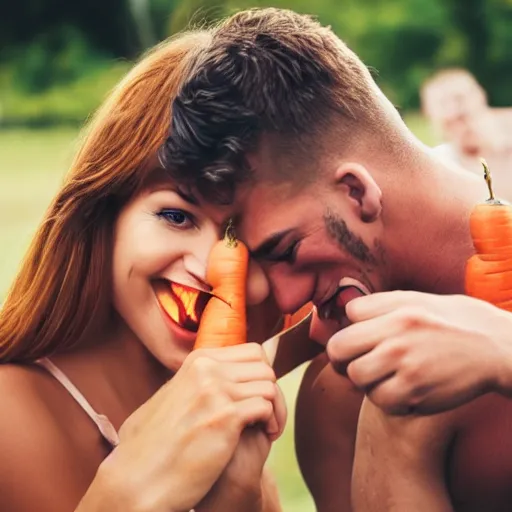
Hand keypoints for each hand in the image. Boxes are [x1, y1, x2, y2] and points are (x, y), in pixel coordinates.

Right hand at [97, 343, 282, 511]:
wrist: (137, 479)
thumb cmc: (155, 444)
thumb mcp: (173, 396)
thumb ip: (200, 381)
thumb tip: (221, 374)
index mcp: (197, 361)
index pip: (252, 351)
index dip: (261, 375)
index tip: (257, 397)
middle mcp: (207, 369)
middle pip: (264, 366)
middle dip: (272, 390)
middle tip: (267, 415)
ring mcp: (215, 391)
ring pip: (270, 385)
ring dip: (276, 409)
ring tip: (268, 428)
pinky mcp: (225, 417)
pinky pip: (267, 406)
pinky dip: (272, 422)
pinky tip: (265, 437)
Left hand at [326, 291, 511, 414]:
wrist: (495, 347)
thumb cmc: (452, 322)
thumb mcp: (416, 300)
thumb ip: (378, 305)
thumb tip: (344, 313)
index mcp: (396, 310)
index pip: (347, 315)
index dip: (350, 325)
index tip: (358, 338)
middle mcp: (397, 337)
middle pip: (339, 350)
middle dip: (343, 357)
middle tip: (358, 361)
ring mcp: (406, 366)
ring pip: (356, 378)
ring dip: (365, 380)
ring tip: (384, 375)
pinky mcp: (417, 393)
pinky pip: (380, 400)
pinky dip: (386, 398)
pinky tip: (401, 389)